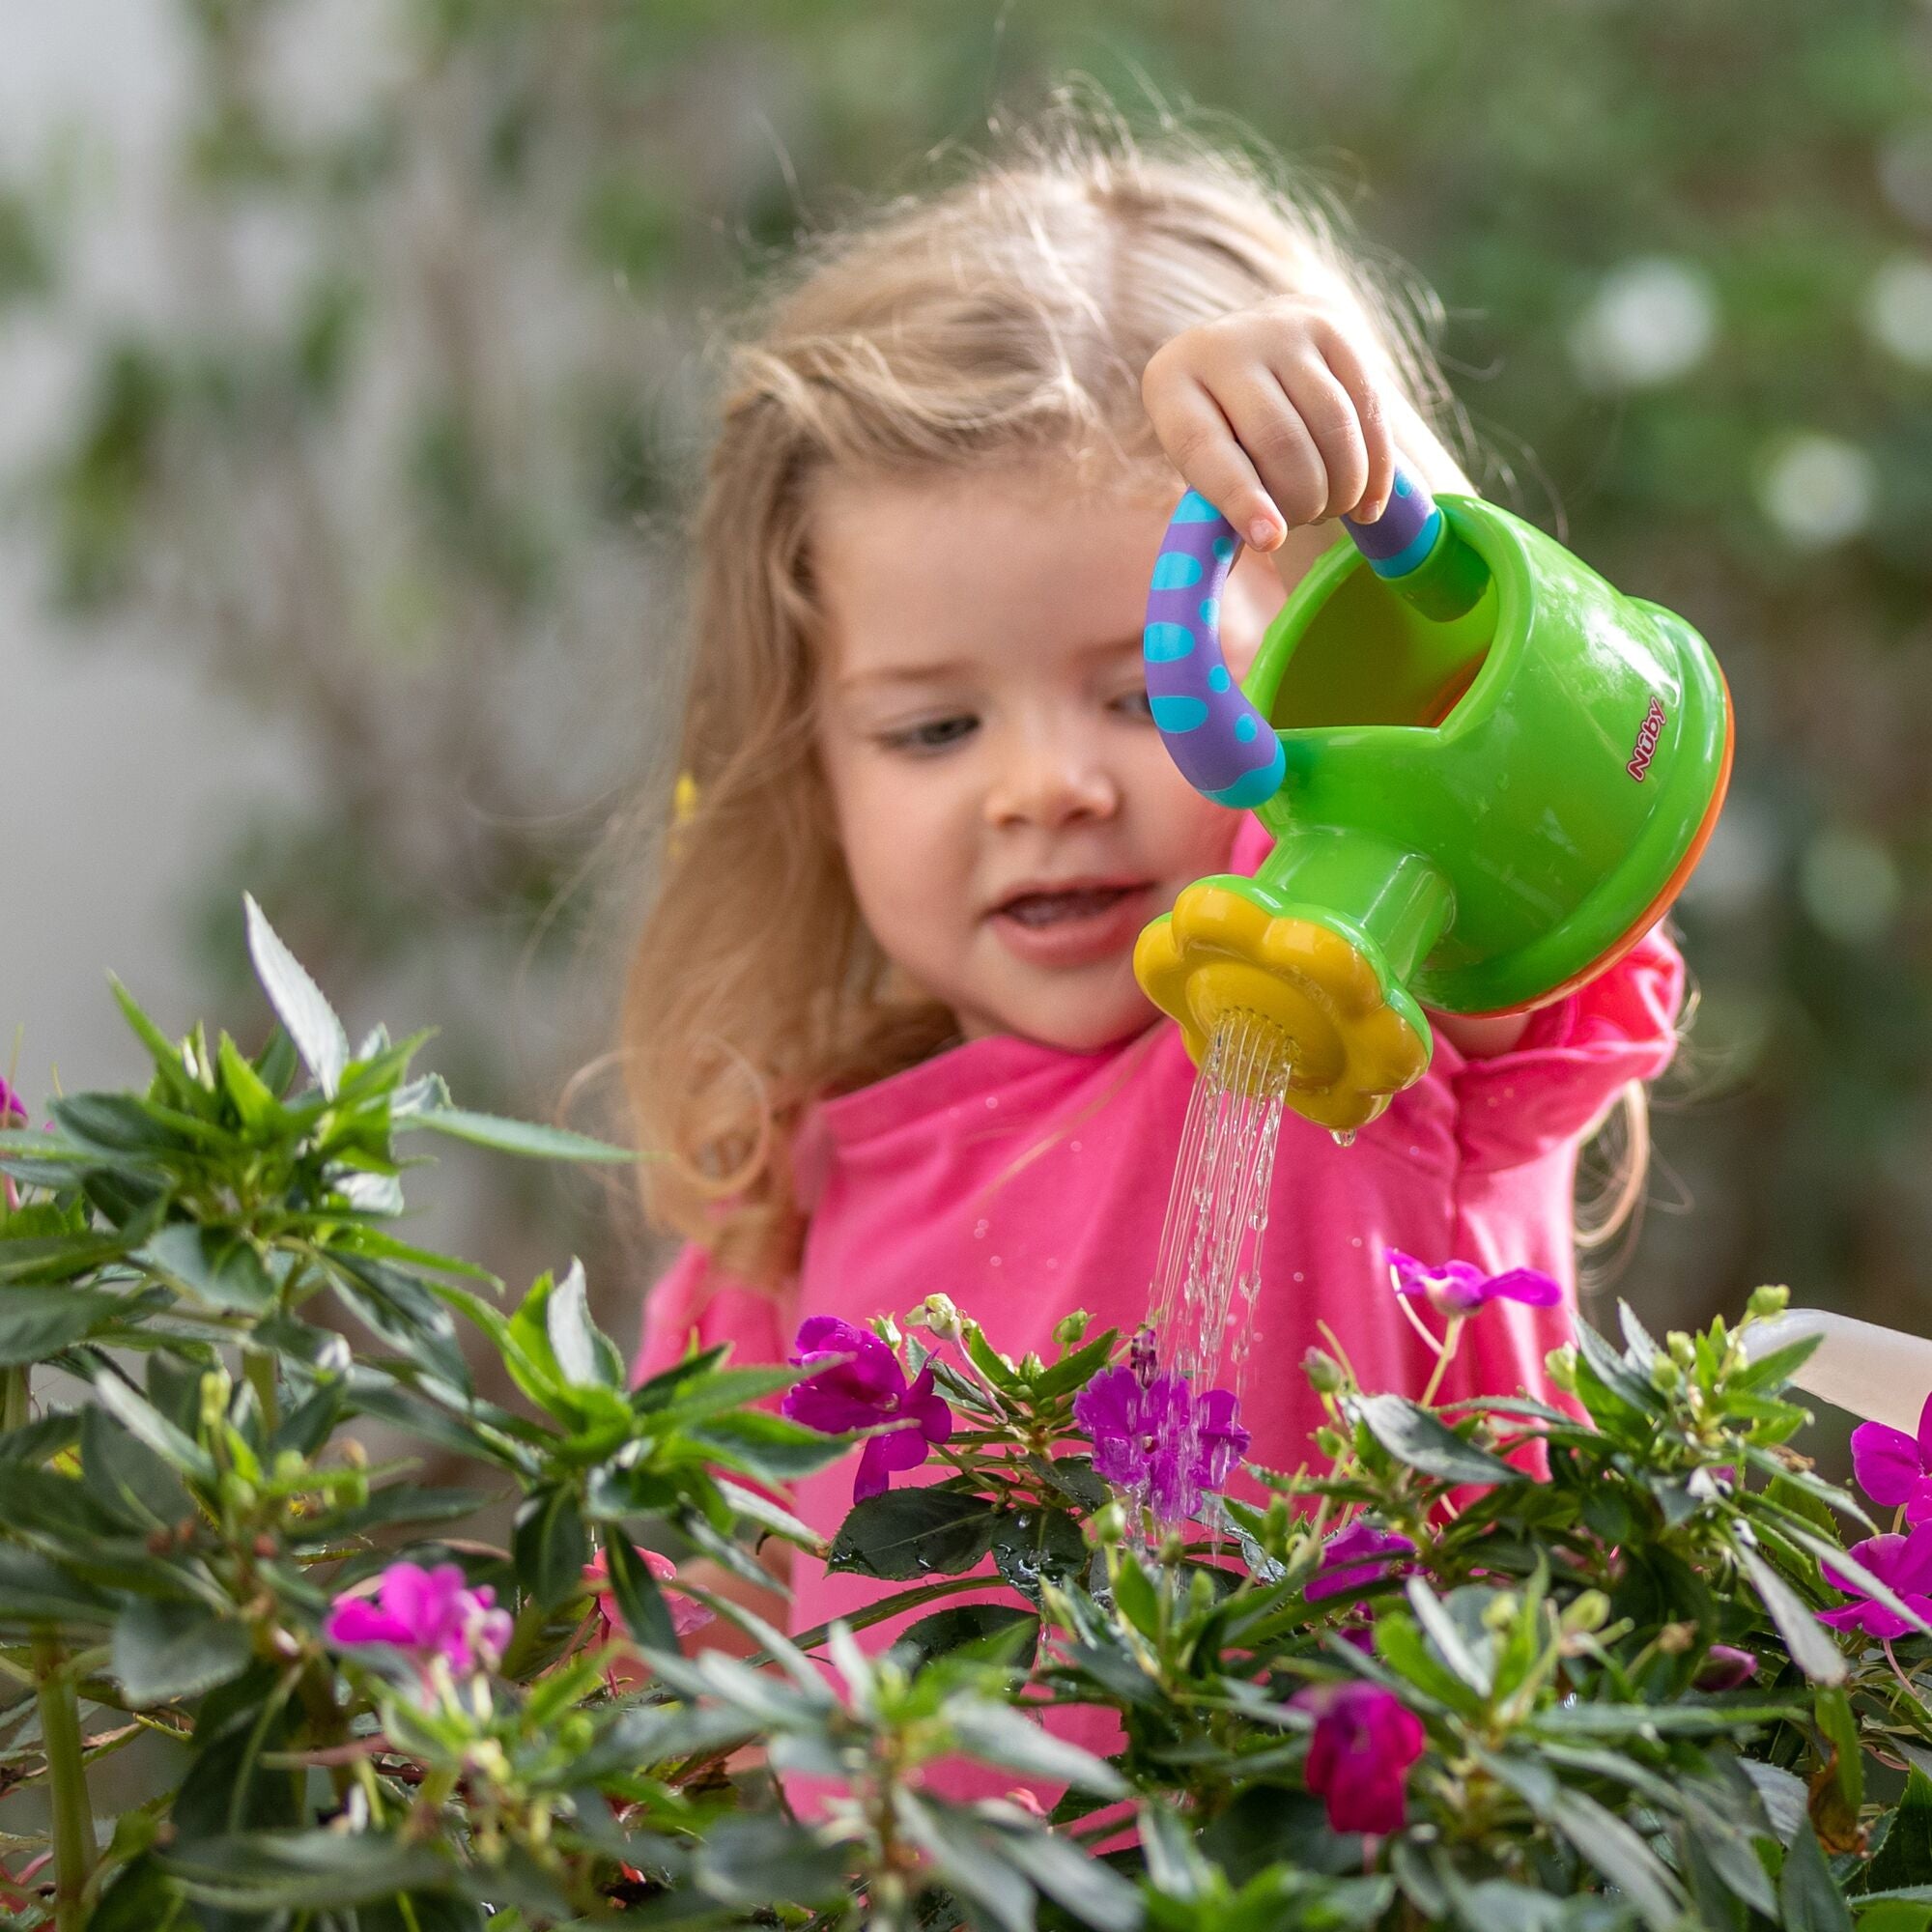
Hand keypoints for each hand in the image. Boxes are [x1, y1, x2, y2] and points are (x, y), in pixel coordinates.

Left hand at [1140, 293, 1399, 551]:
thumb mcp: (1204, 462)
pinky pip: (1369, 408)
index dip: (1240, 498)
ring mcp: (1281, 330)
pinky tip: (1368, 502)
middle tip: (1303, 522)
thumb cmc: (1224, 430)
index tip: (1271, 540)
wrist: (1258, 346)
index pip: (1206, 448)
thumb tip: (1263, 544)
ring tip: (1332, 509)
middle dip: (1302, 500)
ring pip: (1332, 426)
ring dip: (1341, 488)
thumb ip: (1218, 509)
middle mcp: (1223, 346)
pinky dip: (1376, 468)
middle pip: (1279, 440)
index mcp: (1171, 383)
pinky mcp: (1334, 328)